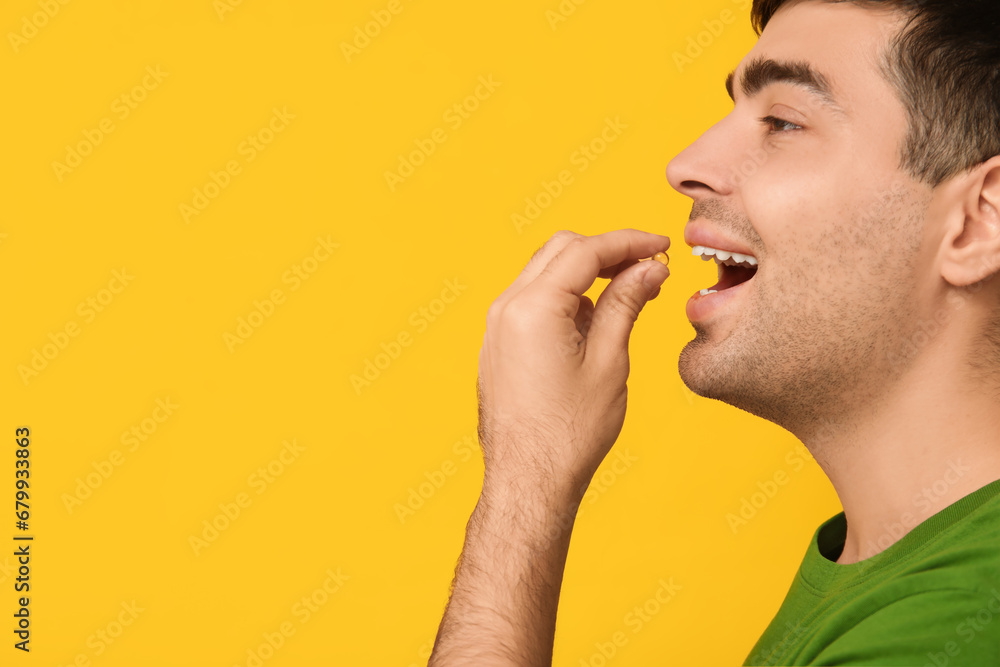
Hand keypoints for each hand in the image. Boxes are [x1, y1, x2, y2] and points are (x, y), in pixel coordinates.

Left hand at [476, 229, 670, 498]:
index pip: (585, 250)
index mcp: (533, 308)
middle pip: (561, 251)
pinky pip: (534, 301)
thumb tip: (649, 268)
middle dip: (607, 251)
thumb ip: (627, 304)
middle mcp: (506, 308)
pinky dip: (567, 297)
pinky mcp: (499, 344)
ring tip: (631, 295)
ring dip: (587, 273)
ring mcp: (497, 326)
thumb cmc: (569, 432)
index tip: (661, 246)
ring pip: (546, 273)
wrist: (528, 480)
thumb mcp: (609, 362)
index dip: (629, 242)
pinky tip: (598, 321)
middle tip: (649, 266)